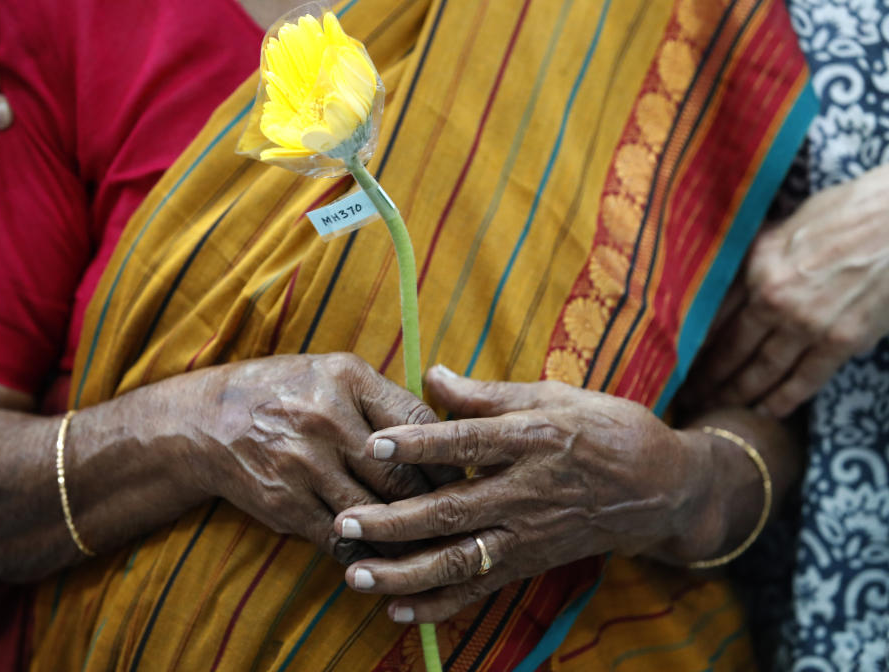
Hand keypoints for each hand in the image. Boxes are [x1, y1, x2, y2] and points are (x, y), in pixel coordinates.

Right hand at [169, 353, 453, 564]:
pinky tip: (383, 554)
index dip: (447, 454)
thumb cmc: (284, 393)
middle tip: (456, 517)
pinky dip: (367, 550)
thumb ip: (383, 401)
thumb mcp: (332, 374)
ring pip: (377, 512)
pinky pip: (341, 536)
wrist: (207, 420)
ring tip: (429, 544)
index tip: (463, 473)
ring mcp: (304, 464)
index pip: (418, 421)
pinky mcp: (285, 502)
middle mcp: (327, 418)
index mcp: (348, 378)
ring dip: (405, 535)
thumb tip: (443, 436)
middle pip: (403, 474)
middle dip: (434, 502)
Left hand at [330, 366, 715, 622]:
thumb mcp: (553, 397)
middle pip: (452, 510)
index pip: (467, 442)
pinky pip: (479, 590)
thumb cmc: (604, 429)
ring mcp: (527, 535)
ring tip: (355, 574)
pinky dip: (438, 606)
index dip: (420, 443)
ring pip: (459, 560)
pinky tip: (396, 611)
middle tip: (343, 522)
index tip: (374, 442)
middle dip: (393, 520)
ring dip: (405, 571)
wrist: (661, 487)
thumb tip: (430, 374)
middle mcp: (526, 492)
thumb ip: (487, 393)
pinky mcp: (529, 564)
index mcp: (532, 440)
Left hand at [691, 165, 888, 416]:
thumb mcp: (786, 225)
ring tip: (715, 410)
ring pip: (763, 369)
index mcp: (755, 266)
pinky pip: (806, 378)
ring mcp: (808, 323)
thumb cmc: (847, 211)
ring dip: (736, 393)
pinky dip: (783, 399)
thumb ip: (757, 257)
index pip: (711, 315)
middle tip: (687, 396)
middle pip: (730, 348)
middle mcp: (774, 298)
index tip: (676, 360)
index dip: (692, 343)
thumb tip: (729, 277)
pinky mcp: (841, 340)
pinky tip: (764, 411)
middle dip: (707, 376)